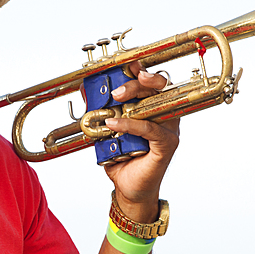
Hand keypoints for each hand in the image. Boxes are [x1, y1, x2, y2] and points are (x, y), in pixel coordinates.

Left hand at [102, 62, 179, 222]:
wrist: (128, 188)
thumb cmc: (122, 159)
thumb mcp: (108, 130)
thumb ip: (102, 112)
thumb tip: (85, 94)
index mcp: (154, 108)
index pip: (153, 83)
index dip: (142, 70)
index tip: (129, 64)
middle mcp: (165, 115)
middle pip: (159, 87)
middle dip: (137, 81)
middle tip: (117, 89)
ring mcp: (169, 129)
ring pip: (158, 102)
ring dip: (137, 95)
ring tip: (116, 97)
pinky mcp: (166, 144)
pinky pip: (150, 128)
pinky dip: (131, 124)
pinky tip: (115, 123)